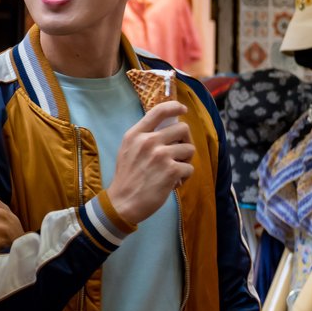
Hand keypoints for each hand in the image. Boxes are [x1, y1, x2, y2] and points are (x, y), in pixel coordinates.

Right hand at [109, 102, 193, 226]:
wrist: (122, 203)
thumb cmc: (126, 178)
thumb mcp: (127, 151)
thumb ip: (143, 138)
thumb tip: (167, 129)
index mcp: (136, 134)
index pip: (159, 111)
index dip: (175, 107)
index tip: (182, 110)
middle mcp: (148, 141)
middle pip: (182, 128)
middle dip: (185, 141)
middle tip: (179, 153)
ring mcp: (161, 155)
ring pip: (189, 149)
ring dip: (185, 161)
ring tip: (174, 171)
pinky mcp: (171, 170)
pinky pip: (190, 167)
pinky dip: (184, 177)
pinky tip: (173, 183)